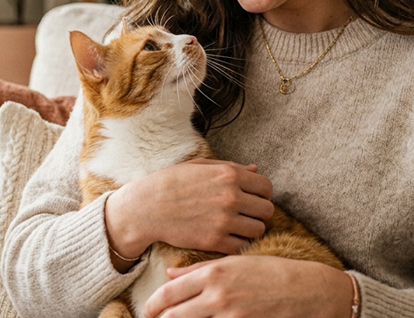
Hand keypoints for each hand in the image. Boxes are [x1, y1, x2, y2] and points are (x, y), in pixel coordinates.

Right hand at [106, 159, 274, 258]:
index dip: (261, 193)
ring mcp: (224, 220)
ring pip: (259, 229)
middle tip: (245, 214)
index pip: (266, 187)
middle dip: (258, 212)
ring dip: (251, 229)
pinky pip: (243, 246)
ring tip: (237, 227)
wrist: (147, 207)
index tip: (251, 198)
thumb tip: (255, 169)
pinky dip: (239, 244)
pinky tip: (228, 238)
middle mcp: (231, 197)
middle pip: (267, 210)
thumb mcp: (200, 166)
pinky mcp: (215, 241)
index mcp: (229, 175)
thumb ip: (231, 167)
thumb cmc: (172, 182)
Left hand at [143, 255, 353, 317]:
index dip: (153, 305)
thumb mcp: (234, 262)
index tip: (147, 312)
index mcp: (213, 274)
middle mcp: (217, 295)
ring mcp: (229, 316)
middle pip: (173, 316)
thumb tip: (170, 273)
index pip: (169, 293)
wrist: (307, 290)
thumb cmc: (271, 272)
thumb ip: (200, 268)